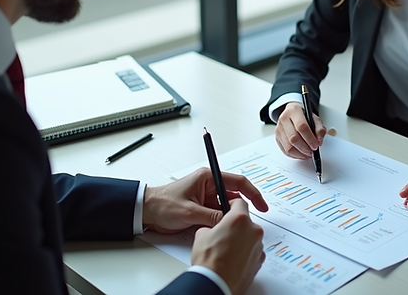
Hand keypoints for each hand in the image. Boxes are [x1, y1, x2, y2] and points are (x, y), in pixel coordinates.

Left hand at [143, 168, 268, 233]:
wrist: (146, 211)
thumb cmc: (163, 204)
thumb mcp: (190, 212)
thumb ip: (211, 217)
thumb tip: (229, 223)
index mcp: (207, 178)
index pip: (237, 182)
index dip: (252, 193)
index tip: (262, 205)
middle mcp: (209, 185)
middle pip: (234, 195)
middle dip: (242, 209)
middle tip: (248, 222)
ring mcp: (206, 197)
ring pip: (227, 207)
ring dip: (231, 217)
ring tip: (234, 228)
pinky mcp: (202, 208)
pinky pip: (218, 214)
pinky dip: (223, 222)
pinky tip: (224, 230)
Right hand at [191, 198, 264, 294]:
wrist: (217, 284)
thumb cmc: (210, 262)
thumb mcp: (202, 235)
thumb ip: (212, 226)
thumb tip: (212, 230)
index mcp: (239, 220)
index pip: (240, 202)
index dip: (232, 204)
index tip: (228, 208)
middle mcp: (252, 231)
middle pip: (246, 221)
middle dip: (235, 226)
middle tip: (223, 234)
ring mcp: (258, 246)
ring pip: (250, 236)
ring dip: (241, 240)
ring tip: (226, 250)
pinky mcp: (260, 260)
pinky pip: (253, 250)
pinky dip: (245, 252)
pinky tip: (232, 259)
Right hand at [274, 102, 325, 159]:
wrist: (292, 113)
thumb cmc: (304, 116)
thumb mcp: (315, 119)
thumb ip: (319, 129)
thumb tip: (319, 141)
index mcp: (294, 111)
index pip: (301, 126)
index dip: (309, 138)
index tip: (316, 145)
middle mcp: (284, 119)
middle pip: (293, 138)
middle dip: (305, 148)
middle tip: (312, 151)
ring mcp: (279, 129)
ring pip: (288, 147)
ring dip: (300, 154)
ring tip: (307, 153)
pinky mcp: (277, 138)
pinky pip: (285, 151)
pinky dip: (295, 155)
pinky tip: (301, 154)